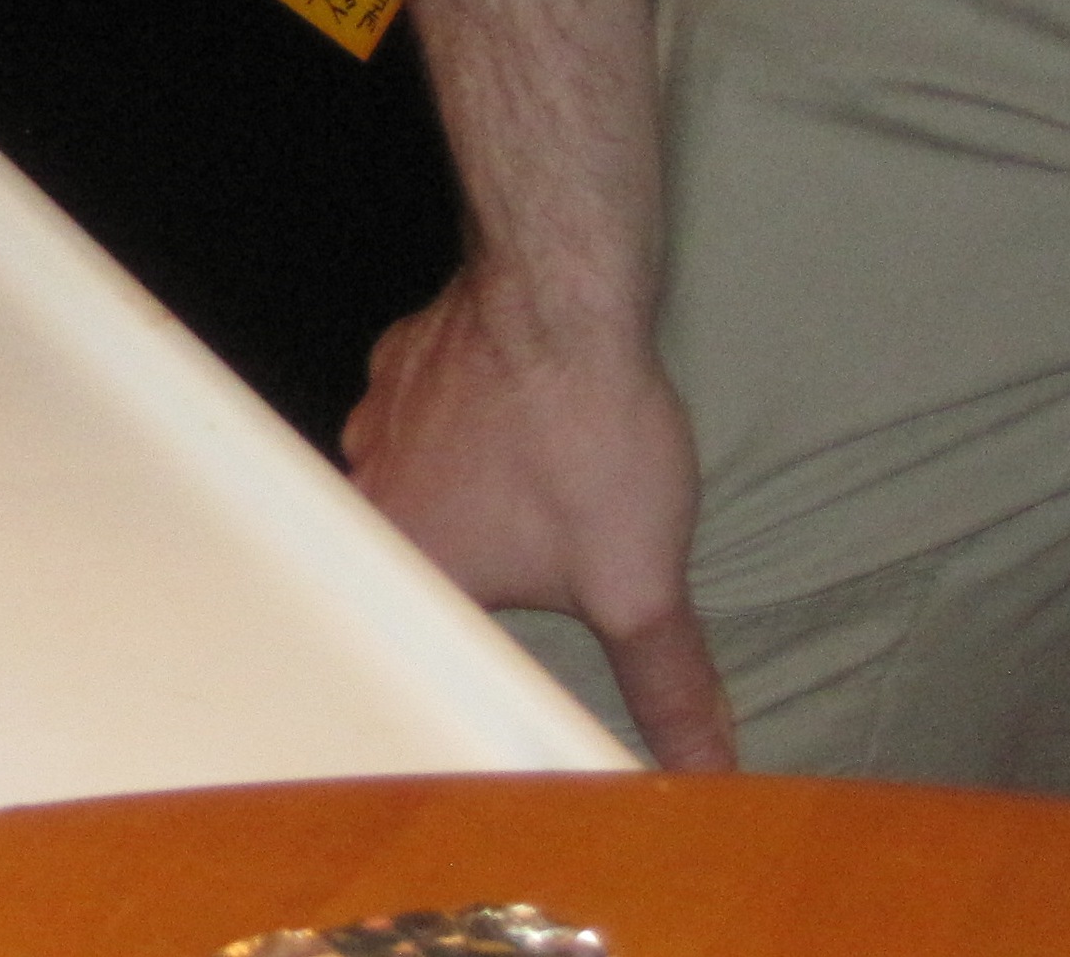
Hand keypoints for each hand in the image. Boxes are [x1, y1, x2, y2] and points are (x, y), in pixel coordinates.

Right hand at [345, 266, 736, 770]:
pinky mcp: (402, 361)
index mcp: (409, 565)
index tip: (512, 639)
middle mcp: (368, 493)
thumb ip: (666, 688)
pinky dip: (466, 424)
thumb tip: (701, 773)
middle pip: (416, 555)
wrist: (562, 298)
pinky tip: (524, 419)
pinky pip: (423, 412)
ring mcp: (377, 417)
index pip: (423, 633)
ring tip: (542, 487)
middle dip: (473, 568)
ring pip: (415, 479)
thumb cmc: (583, 439)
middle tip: (540, 563)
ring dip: (467, 491)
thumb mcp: (639, 587)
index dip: (475, 645)